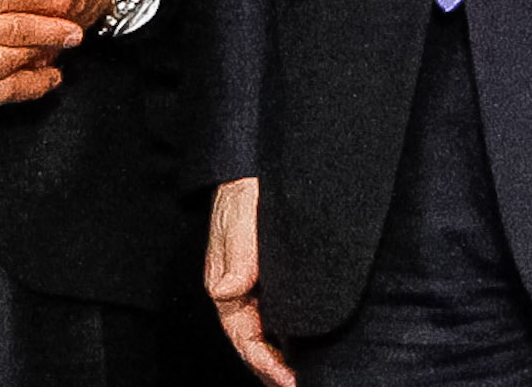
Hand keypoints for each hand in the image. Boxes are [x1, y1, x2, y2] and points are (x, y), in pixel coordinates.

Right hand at [205, 178, 296, 386]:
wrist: (251, 167)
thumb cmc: (243, 190)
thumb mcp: (239, 216)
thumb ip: (238, 253)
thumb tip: (229, 290)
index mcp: (225, 283)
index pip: (243, 336)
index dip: (265, 363)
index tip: (289, 379)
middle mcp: (238, 291)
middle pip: (254, 343)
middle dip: (274, 370)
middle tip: (304, 386)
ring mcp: (253, 287)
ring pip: (266, 334)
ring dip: (281, 358)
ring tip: (305, 378)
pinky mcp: (269, 279)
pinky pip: (276, 318)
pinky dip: (288, 338)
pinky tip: (306, 346)